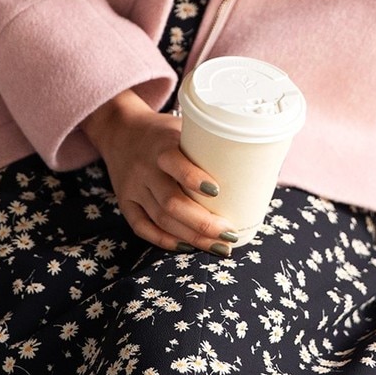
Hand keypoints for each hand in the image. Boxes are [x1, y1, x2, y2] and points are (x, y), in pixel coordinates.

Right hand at [81, 89, 237, 255]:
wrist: (120, 130)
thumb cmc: (163, 131)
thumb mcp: (182, 127)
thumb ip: (207, 144)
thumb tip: (255, 163)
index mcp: (161, 146)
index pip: (175, 163)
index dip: (194, 179)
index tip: (218, 192)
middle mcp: (145, 169)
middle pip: (171, 202)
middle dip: (202, 222)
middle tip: (229, 234)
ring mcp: (133, 188)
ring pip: (161, 219)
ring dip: (191, 236)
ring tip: (218, 246)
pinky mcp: (126, 203)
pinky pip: (143, 228)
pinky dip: (166, 240)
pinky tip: (188, 246)